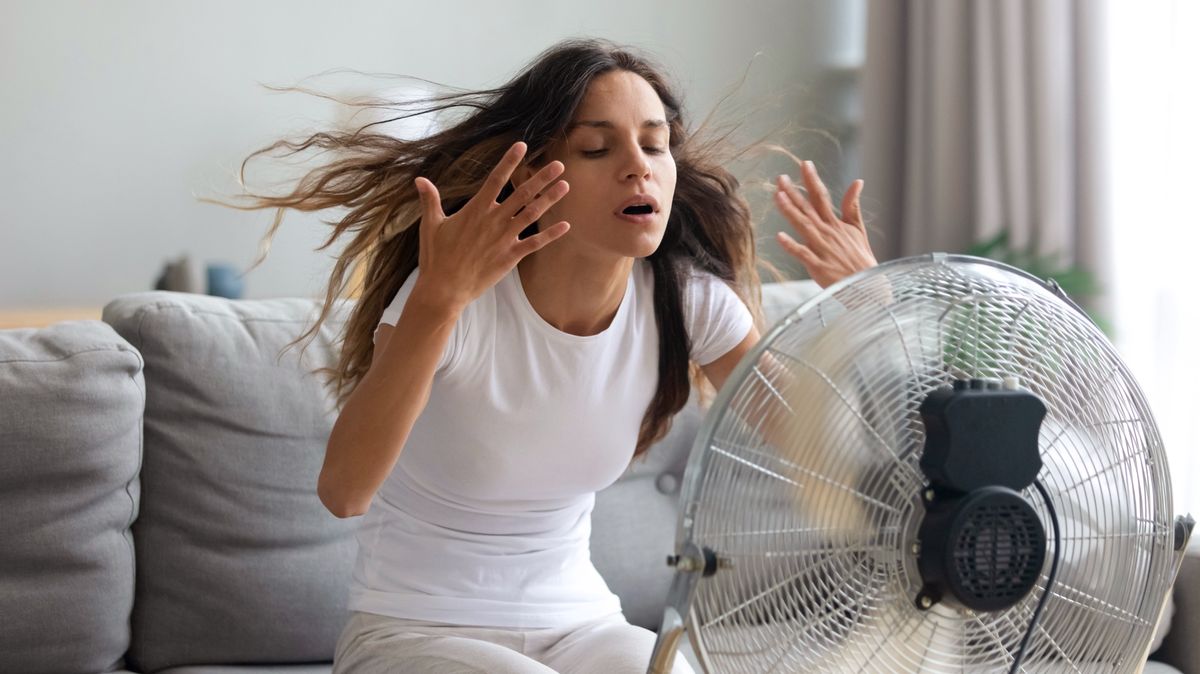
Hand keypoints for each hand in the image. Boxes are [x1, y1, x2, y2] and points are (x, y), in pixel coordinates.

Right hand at [412, 141, 569, 310]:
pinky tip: (566, 226)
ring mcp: (504, 239)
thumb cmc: (436, 256)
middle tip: (559, 165)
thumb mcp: (430, 225)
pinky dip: (550, 235)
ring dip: (549, 200)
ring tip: (565, 186)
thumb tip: (419, 179)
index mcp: (475, 210)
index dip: (509, 161)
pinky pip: (534, 243)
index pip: (495, 179)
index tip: (522, 145)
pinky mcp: (510, 257)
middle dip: (541, 178)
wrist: (444, 288)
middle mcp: (493, 221)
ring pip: (531, 214)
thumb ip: (430, 200)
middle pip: (522, 194)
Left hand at [773, 160, 876, 287]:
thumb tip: (857, 181)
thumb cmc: (861, 258)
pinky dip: (792, 245)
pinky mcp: (818, 266)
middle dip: (794, 192)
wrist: (868, 286)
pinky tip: (780, 236)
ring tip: (778, 197)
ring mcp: (822, 249)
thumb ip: (853, 206)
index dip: (812, 180)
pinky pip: (803, 254)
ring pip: (803, 226)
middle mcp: (827, 233)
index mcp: (835, 224)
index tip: (804, 164)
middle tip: (780, 177)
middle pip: (808, 209)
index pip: (822, 197)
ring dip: (790, 212)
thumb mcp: (858, 229)